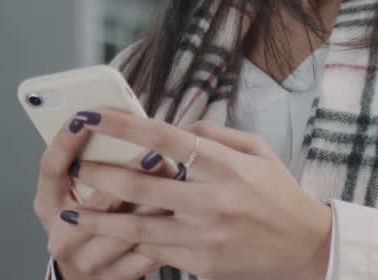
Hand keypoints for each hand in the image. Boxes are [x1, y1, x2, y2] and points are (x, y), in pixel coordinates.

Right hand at [34, 112, 175, 278]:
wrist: (85, 270)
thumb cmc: (85, 215)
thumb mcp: (75, 188)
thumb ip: (93, 160)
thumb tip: (128, 126)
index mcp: (48, 204)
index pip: (52, 167)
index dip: (66, 140)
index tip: (86, 115)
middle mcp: (61, 234)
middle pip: (95, 202)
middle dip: (129, 175)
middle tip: (156, 152)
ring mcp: (86, 260)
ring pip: (125, 230)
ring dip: (155, 205)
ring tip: (180, 183)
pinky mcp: (112, 277)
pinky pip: (145, 254)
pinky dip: (167, 232)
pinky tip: (184, 214)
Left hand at [62, 112, 332, 279]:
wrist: (306, 247)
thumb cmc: (279, 194)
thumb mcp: (257, 151)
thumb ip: (215, 135)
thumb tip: (178, 126)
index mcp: (224, 164)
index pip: (163, 137)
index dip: (123, 125)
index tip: (93, 115)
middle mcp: (212, 199)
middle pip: (141, 184)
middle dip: (101, 175)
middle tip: (75, 167)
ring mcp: (205, 235)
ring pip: (138, 225)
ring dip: (101, 218)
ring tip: (71, 211)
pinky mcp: (201, 263)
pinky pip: (156, 251)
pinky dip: (129, 243)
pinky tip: (107, 236)